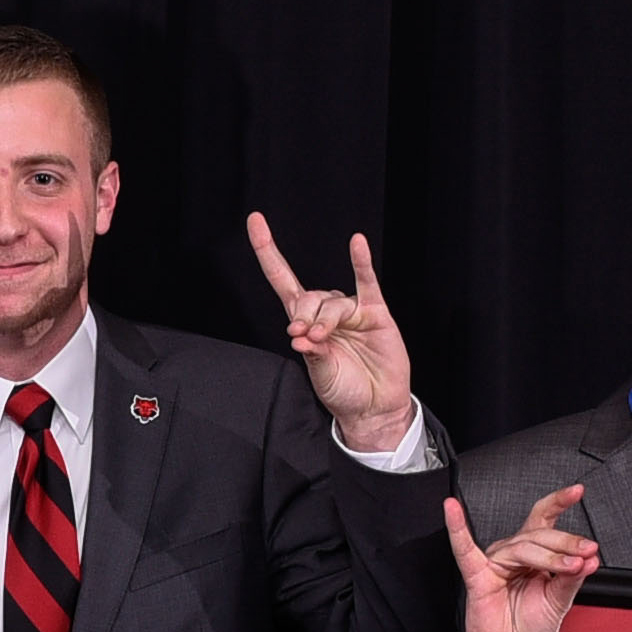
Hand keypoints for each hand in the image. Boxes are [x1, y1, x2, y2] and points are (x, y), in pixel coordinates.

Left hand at [246, 213, 416, 450]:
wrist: (374, 409)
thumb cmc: (344, 390)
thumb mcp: (320, 375)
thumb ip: (313, 353)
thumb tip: (303, 336)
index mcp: (306, 324)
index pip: (282, 280)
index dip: (267, 252)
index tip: (255, 222)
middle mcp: (327, 312)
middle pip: (307, 298)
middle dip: (303, 315)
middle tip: (303, 336)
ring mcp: (352, 311)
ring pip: (332, 303)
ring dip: (325, 319)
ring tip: (322, 338)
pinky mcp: (376, 313)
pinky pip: (367, 283)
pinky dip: (361, 263)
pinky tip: (357, 244)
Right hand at [439, 478, 601, 631]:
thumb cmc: (529, 629)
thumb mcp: (560, 602)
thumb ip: (572, 578)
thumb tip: (589, 558)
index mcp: (534, 556)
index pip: (544, 520)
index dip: (559, 502)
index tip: (577, 492)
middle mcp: (513, 555)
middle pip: (539, 535)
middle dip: (567, 544)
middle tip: (586, 554)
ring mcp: (495, 564)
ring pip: (522, 547)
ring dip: (549, 556)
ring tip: (570, 567)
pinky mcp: (478, 577)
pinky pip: (466, 551)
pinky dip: (458, 529)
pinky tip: (453, 512)